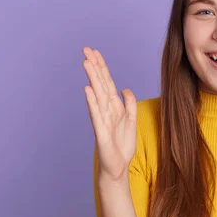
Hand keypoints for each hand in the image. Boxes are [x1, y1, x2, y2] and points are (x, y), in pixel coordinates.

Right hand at [82, 47, 136, 180]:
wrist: (118, 167)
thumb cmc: (121, 146)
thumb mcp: (131, 121)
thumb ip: (130, 104)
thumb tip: (125, 88)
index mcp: (114, 107)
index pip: (107, 82)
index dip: (102, 67)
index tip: (95, 51)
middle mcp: (106, 110)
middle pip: (100, 85)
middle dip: (95, 67)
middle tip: (86, 49)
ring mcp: (102, 120)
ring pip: (97, 95)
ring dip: (92, 79)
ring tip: (86, 63)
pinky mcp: (100, 132)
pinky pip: (96, 114)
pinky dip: (92, 102)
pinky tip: (88, 90)